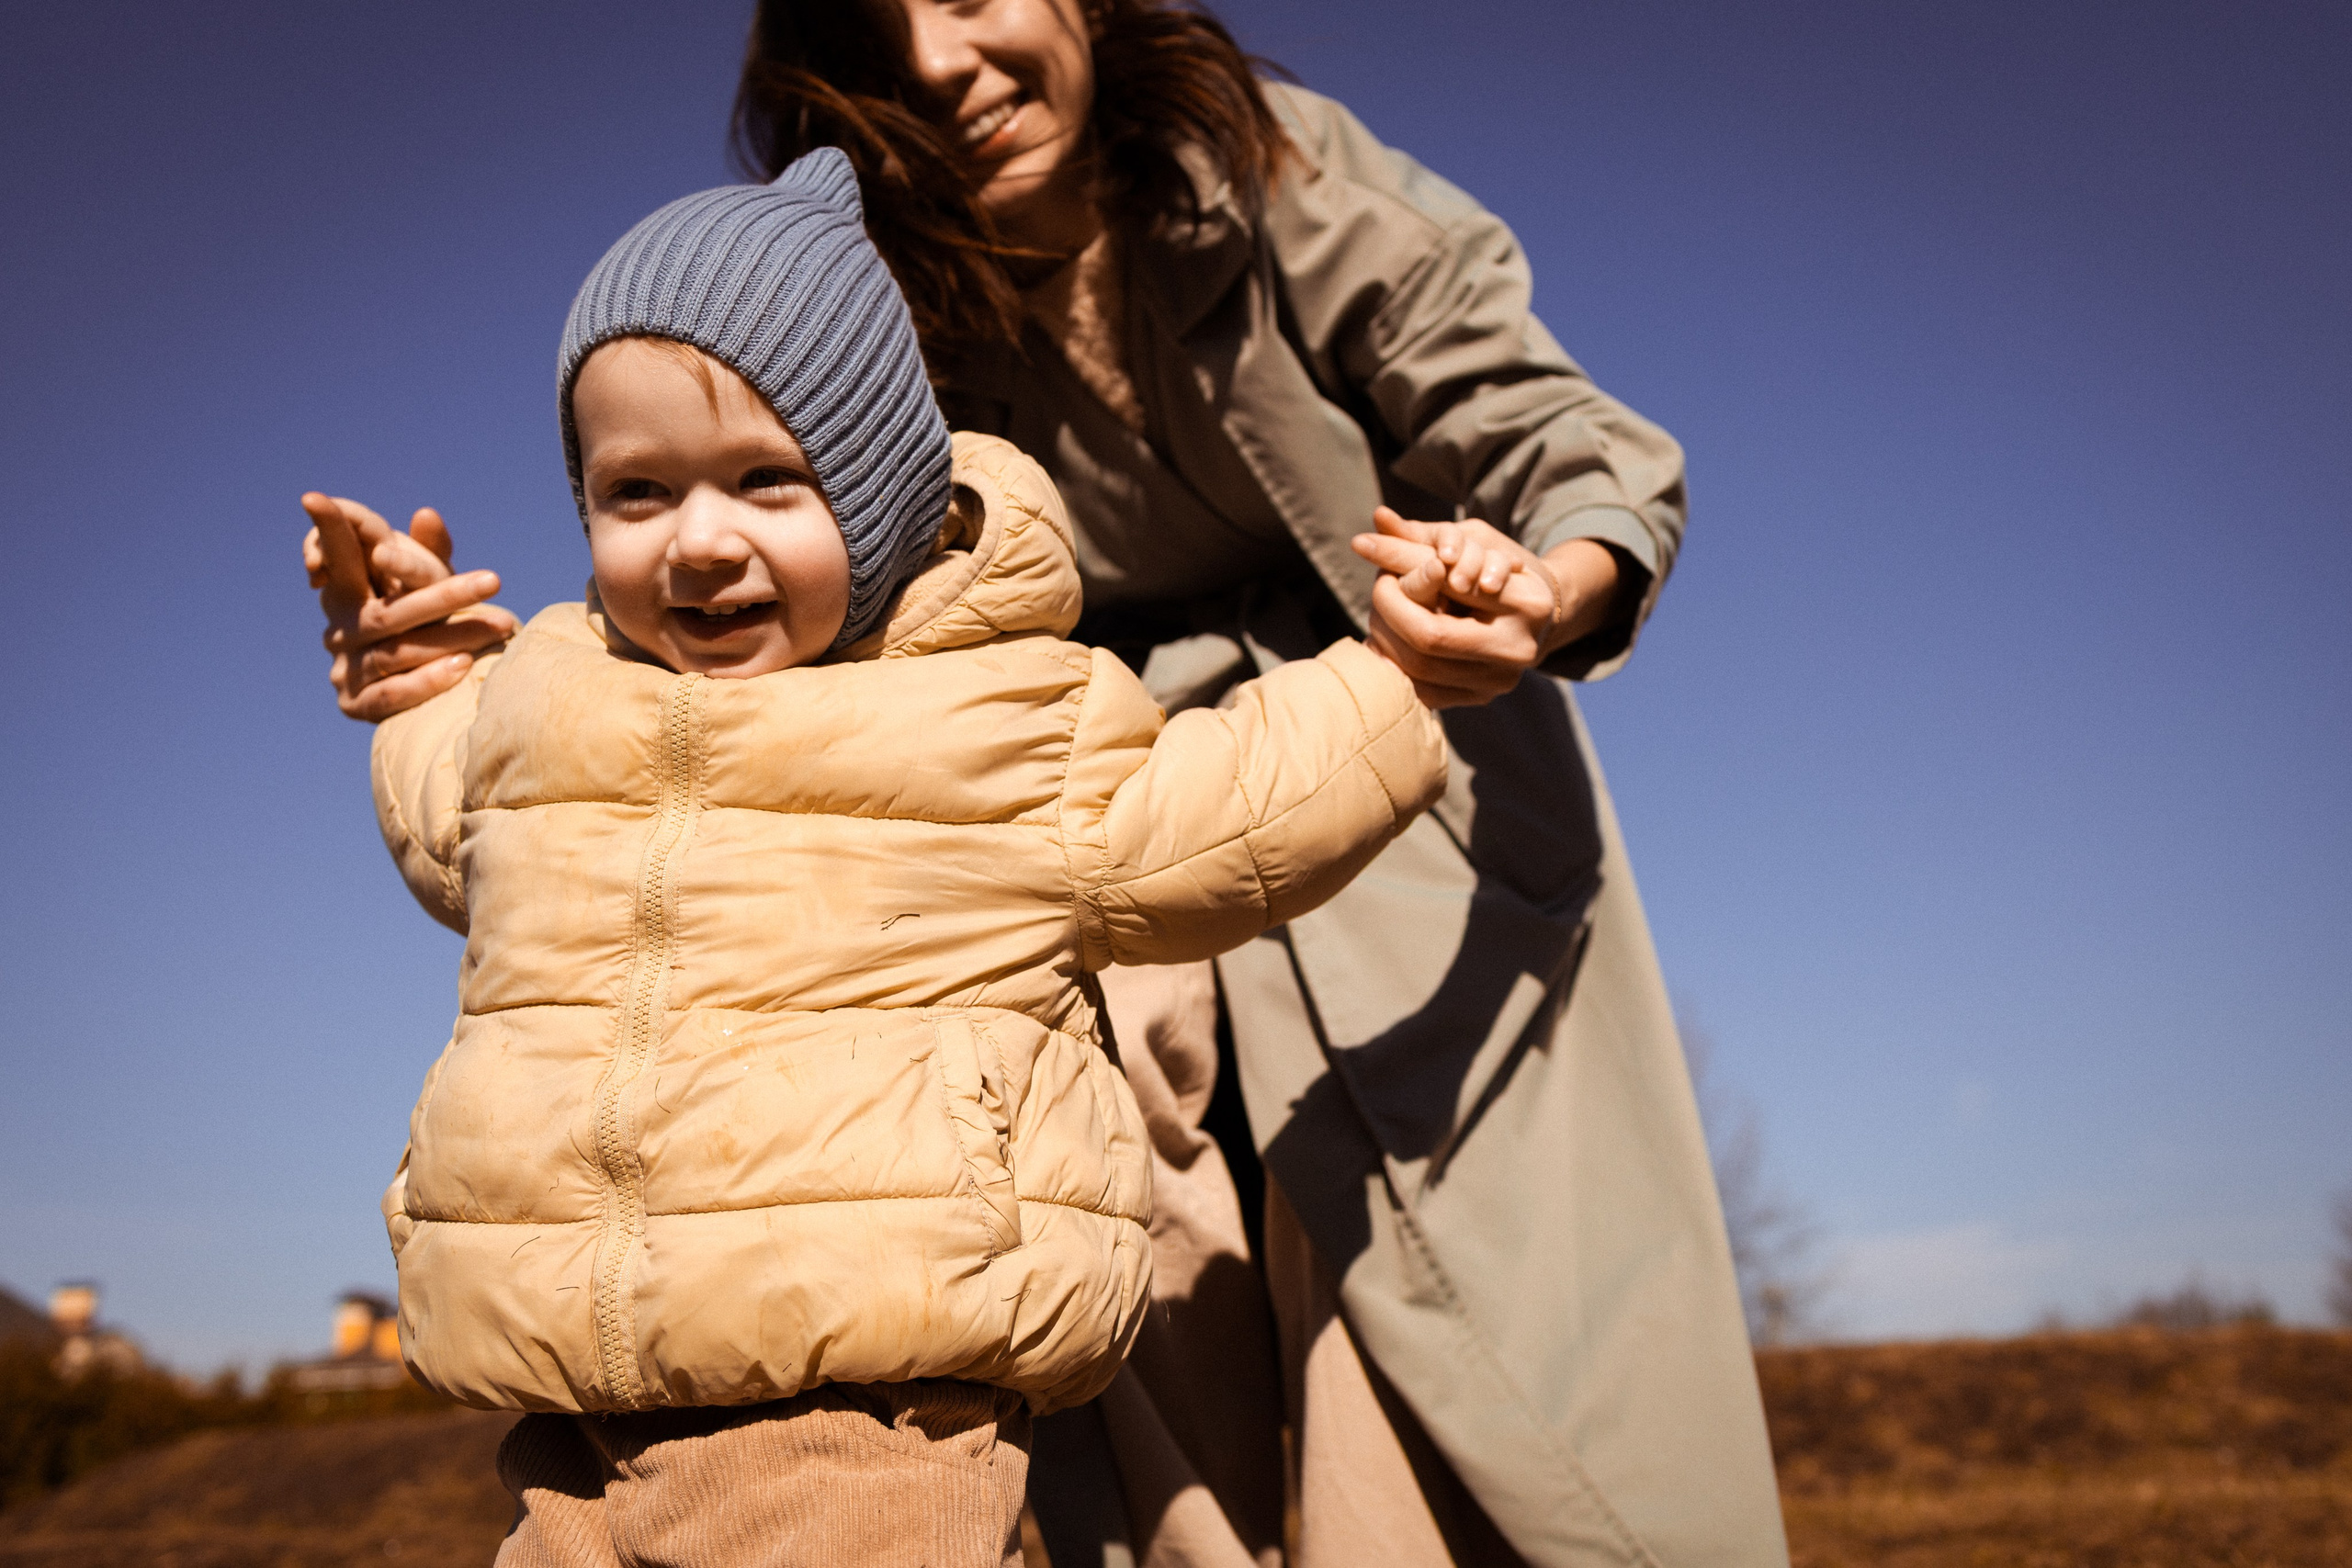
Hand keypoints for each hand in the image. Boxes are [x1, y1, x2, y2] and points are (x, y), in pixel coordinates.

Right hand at [303, 494, 517, 721]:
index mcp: (346, 591)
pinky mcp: (356, 705)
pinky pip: (393, 693)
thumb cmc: (425, 623)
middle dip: (446, 596)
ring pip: (397, 652)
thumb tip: (427, 514)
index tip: (313, 497)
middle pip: (389, 612)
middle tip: (495, 580)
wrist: (419, 695)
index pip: (336, 555)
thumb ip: (428, 552)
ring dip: (452, 638)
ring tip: (500, 626)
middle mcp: (340, 628)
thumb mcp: (425, 584)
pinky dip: (428, 681)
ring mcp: (345, 669)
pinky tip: (464, 667)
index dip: (328, 528)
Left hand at [1349, 507, 1621, 707]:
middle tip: (1378, 593)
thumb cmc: (1497, 570)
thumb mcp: (1469, 544)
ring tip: (1378, 616)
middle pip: (1427, 642)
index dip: (1401, 591)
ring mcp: (1500, 681)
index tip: (1381, 574)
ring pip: (1419, 673)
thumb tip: (1377, 516)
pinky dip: (1396, 668)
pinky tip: (1387, 645)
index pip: (1444, 597)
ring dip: (1385, 642)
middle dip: (1388, 616)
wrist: (1537, 619)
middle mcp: (1518, 650)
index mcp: (1526, 604)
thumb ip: (1421, 537)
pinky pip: (1423, 693)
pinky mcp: (1481, 698)